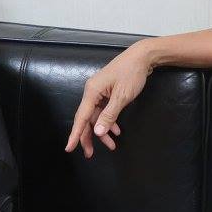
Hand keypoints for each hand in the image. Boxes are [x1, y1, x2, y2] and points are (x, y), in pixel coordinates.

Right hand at [63, 43, 155, 157]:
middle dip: (89, 137)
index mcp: (92, 92)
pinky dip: (109, 121)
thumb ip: (109, 115)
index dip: (75, 134)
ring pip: (97, 116)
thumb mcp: (122, 97)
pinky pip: (104, 110)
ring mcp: (99, 91)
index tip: (69, 148)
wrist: (142, 56)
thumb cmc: (132, 74)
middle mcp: (92, 92)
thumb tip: (98, 132)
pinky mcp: (107, 92)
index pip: (81, 117)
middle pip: (87, 119)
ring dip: (103, 130)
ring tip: (111, 145)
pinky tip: (116, 130)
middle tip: (90, 154)